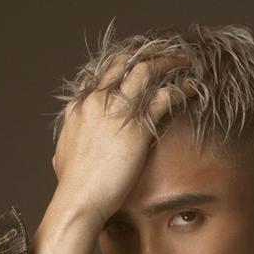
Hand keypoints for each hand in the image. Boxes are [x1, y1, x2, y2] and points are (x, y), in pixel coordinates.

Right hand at [51, 49, 195, 226]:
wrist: (79, 198)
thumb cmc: (72, 185)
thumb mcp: (63, 156)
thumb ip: (68, 145)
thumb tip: (61, 152)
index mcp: (80, 105)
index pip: (103, 73)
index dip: (123, 65)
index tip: (139, 64)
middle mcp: (97, 100)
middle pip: (124, 63)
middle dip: (147, 55)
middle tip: (165, 55)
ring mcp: (116, 110)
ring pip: (146, 70)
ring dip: (168, 62)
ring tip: (184, 61)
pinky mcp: (136, 127)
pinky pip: (164, 97)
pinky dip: (180, 89)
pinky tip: (191, 87)